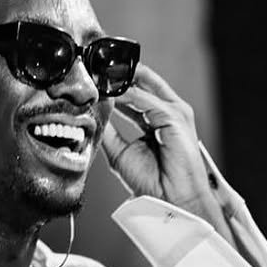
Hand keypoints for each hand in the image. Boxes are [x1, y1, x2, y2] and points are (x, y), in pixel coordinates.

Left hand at [101, 63, 233, 237]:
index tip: (91, 80)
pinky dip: (128, 94)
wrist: (171, 200)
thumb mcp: (120, 153)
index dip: (113, 85)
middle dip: (117, 74)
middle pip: (141, 81)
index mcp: (156, 118)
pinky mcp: (175, 117)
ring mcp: (173, 111)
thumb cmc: (152, 181)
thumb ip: (109, 133)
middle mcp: (166, 110)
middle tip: (92, 66)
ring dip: (120, 80)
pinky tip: (111, 92)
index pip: (134, 92)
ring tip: (97, 74)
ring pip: (143, 85)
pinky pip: (147, 100)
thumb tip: (94, 116)